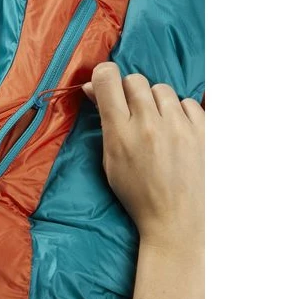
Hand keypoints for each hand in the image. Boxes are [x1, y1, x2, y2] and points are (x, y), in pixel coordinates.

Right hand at [83, 63, 204, 298]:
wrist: (178, 221)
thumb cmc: (138, 195)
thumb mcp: (111, 161)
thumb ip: (104, 122)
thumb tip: (94, 89)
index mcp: (120, 134)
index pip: (109, 79)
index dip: (104, 76)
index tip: (106, 82)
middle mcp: (149, 124)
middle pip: (135, 80)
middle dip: (129, 92)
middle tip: (132, 112)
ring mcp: (179, 126)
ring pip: (162, 89)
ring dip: (156, 102)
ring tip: (158, 125)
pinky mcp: (204, 130)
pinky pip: (187, 102)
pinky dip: (180, 113)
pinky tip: (177, 131)